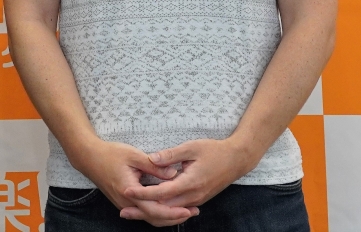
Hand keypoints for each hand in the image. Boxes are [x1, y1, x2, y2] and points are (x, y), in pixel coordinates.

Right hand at [71, 139, 193, 226]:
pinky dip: (158, 213)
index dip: (173, 211)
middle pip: (154, 218)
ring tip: (186, 212)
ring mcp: (124, 204)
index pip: (155, 209)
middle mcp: (127, 203)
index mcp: (129, 191)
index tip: (189, 209)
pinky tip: (169, 207)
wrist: (89, 157)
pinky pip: (144, 213)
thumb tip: (174, 174)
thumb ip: (154, 166)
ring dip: (168, 217)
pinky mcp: (125, 202)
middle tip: (193, 212)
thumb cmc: (110, 153)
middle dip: (175, 217)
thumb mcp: (133, 155)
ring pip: (149, 218)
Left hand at [120, 138, 256, 221]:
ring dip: (153, 213)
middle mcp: (193, 196)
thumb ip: (171, 155)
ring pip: (171, 211)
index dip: (143, 194)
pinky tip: (152, 209)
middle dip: (144, 210)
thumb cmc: (214, 150)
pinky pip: (178, 209)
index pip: (162, 192)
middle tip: (124, 211)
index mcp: (190, 182)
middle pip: (164, 208)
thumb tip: (151, 159)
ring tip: (134, 213)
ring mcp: (196, 200)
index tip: (127, 191)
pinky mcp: (198, 200)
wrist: (237, 160)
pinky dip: (164, 211)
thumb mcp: (191, 147)